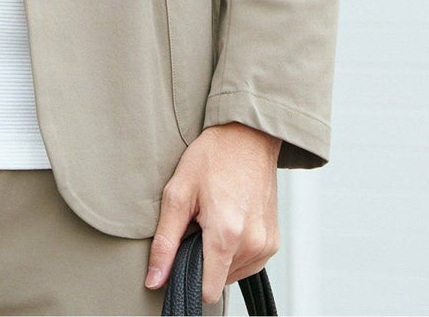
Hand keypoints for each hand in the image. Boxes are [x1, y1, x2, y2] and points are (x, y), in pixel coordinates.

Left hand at [145, 122, 280, 304]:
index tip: (181, 258)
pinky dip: (235, 250)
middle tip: (199, 224)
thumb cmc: (212, 157)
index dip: (189, 280)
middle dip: (204, 259)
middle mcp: (252, 244)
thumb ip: (165, 242)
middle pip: (219, 281)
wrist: (247, 136)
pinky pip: (248, 263)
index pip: (208, 292)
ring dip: (220, 255)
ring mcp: (266, 244)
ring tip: (215, 219)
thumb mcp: (178, 193)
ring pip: (233, 274)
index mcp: (227, 235)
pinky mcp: (274, 241)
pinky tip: (229, 221)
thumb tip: (154, 280)